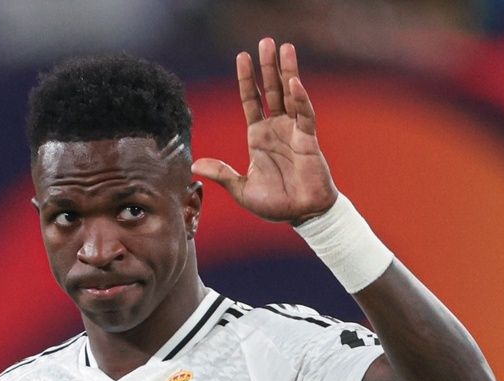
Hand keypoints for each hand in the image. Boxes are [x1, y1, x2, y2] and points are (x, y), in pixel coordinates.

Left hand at [192, 38, 338, 225]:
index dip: (247, 79)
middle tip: (266, 41)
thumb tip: (194, 166)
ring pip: (290, 95)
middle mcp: (276, 129)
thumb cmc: (276, 204)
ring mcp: (293, 131)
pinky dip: (300, 99)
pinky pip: (304, 115)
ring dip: (287, 71)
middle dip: (268, 66)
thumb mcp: (242, 189)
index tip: (242, 56)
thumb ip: (222, 173)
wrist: (302, 215)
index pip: (251, 100)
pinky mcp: (308, 140)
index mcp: (258, 136)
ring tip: (285, 47)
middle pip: (271, 90)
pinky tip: (294, 83)